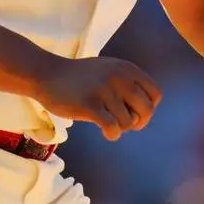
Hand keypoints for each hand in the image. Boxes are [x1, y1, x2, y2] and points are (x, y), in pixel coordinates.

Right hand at [33, 56, 161, 140]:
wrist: (48, 74)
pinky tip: (104, 130)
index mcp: (127, 68)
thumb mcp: (110, 70)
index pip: (156, 95)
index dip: (148, 108)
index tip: (133, 112)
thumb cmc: (81, 78)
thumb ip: (129, 84)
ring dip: (120, 128)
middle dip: (138, 122)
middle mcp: (119, 77)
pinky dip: (112, 134)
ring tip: (107, 122)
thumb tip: (146, 111)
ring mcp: (104, 90)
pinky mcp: (90, 105)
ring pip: (128, 122)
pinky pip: (113, 128)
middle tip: (123, 123)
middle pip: (146, 110)